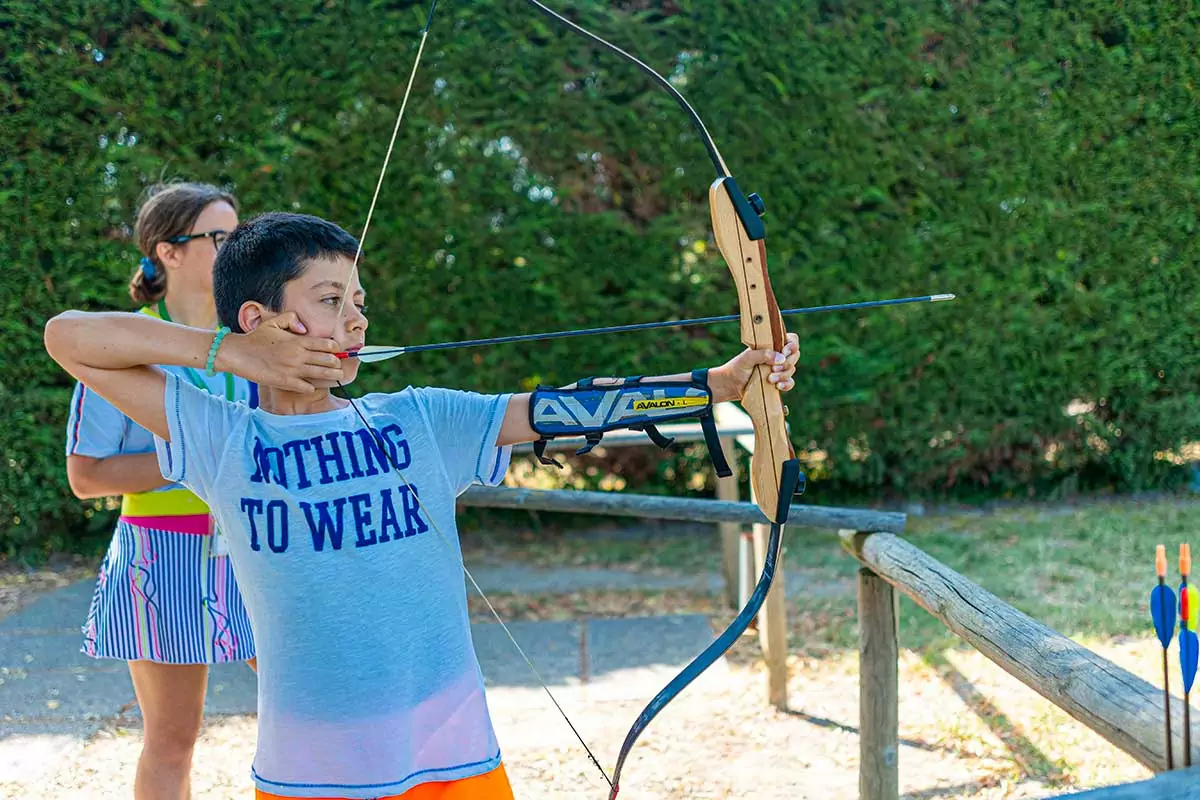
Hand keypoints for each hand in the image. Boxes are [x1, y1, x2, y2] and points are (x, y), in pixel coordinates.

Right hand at [216, 313, 345, 392]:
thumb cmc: (255, 337)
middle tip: (340, 366)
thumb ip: (291, 319)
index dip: (336, 349)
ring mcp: (293, 369)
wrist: (237, 353)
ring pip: (322, 374)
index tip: (337, 352)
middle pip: (329, 360)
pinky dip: (311, 387)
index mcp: (298, 340)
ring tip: (338, 377)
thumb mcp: (273, 322)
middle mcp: (299, 354)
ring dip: (332, 376)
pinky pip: (306, 387)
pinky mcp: (285, 381)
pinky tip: (312, 386)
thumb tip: (304, 328)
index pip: (327, 344)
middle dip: (337, 363)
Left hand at [712, 332, 799, 401]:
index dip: (792, 345)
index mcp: (771, 345)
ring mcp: (778, 369)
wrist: (730, 385)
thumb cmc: (737, 367)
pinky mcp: (778, 382)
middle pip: (794, 355)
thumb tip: (781, 358)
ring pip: (791, 369)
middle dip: (787, 363)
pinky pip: (789, 383)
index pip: (791, 340)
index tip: (784, 351)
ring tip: (770, 379)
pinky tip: (778, 386)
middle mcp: (777, 356)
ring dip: (783, 375)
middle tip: (773, 368)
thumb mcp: (747, 358)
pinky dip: (786, 384)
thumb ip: (762, 354)